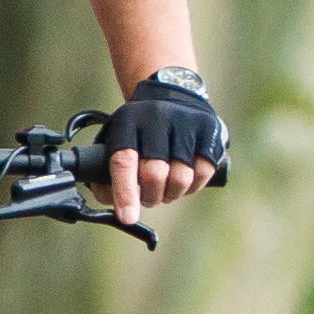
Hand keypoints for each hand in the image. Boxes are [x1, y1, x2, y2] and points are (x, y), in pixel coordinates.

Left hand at [105, 66, 226, 223]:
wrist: (173, 96)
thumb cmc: (139, 130)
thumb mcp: (115, 141)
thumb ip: (104, 176)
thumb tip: (114, 205)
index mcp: (128, 122)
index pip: (124, 160)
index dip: (125, 192)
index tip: (128, 217)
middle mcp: (157, 118)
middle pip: (154, 174)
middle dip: (150, 197)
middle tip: (148, 198)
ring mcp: (186, 122)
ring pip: (181, 178)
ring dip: (172, 194)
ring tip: (166, 189)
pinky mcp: (208, 130)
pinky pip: (203, 173)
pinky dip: (192, 187)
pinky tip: (184, 182)